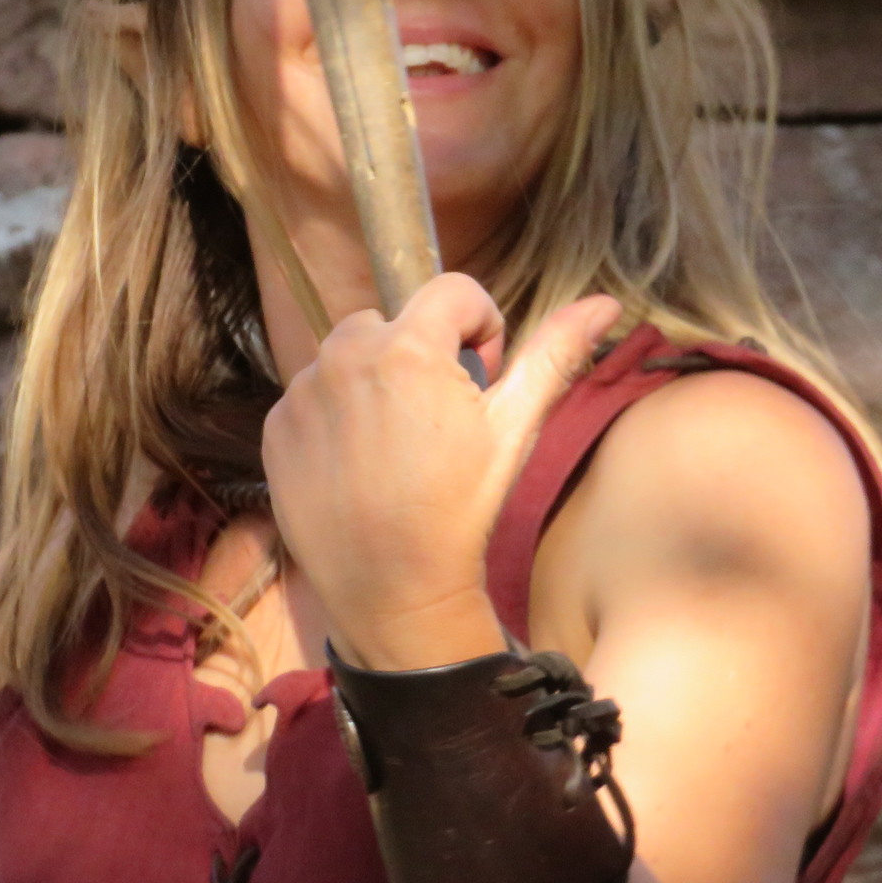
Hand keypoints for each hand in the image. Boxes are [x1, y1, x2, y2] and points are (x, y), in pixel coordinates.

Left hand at [262, 277, 621, 668]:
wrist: (393, 591)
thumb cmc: (461, 509)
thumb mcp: (514, 429)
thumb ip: (553, 354)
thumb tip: (605, 302)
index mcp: (407, 346)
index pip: (453, 291)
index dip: (480, 328)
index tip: (480, 379)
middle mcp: (344, 355)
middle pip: (394, 322)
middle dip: (420, 355)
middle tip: (436, 422)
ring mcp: (302, 392)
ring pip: (348, 357)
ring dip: (373, 383)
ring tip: (395, 448)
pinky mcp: (276, 427)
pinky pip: (310, 397)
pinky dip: (335, 418)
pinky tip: (359, 467)